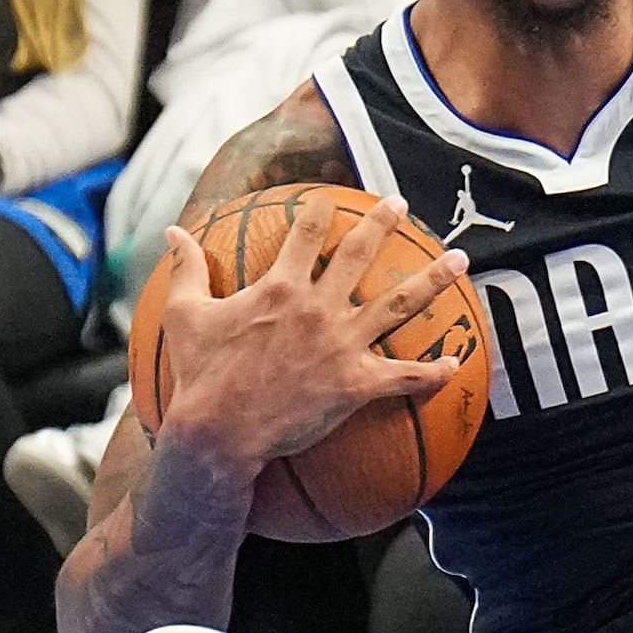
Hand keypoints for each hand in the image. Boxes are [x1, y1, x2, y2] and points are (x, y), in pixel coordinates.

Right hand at [146, 194, 472, 481]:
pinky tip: (457, 361)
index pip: (307, 232)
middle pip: (361, 254)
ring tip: (461, 259)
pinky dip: (434, 370)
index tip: (334, 198)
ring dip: (435, 279)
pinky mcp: (356, 384)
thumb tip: (171, 230)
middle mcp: (318, 308)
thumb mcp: (184, 315)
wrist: (218, 434)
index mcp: (280, 287)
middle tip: (401, 203)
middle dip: (383, 222)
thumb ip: (185, 267)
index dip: (321, 210)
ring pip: (400, 304)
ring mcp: (341, 345)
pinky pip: (406, 376)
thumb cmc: (200, 375)